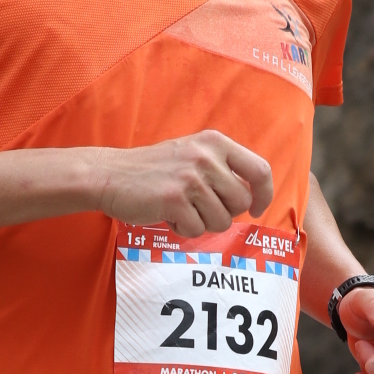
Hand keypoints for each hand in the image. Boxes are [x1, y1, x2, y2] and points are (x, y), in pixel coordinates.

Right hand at [101, 132, 273, 238]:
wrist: (110, 175)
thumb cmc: (154, 171)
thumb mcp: (192, 154)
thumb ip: (222, 168)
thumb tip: (252, 196)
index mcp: (215, 143)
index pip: (259, 170)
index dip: (263, 194)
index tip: (256, 208)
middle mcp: (206, 157)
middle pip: (240, 203)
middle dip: (225, 214)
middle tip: (201, 209)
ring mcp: (191, 178)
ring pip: (221, 221)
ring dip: (203, 224)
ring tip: (182, 210)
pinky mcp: (174, 199)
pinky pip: (197, 230)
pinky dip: (184, 229)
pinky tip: (169, 215)